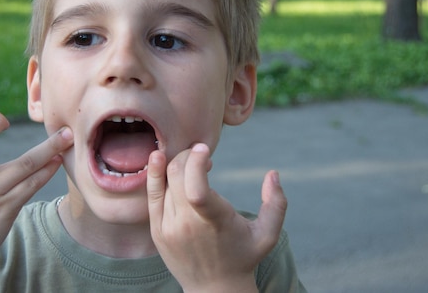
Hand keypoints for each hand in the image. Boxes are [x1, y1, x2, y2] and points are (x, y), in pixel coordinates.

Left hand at [146, 144, 286, 292]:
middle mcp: (187, 224)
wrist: (213, 288)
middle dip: (188, 155)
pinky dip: (154, 173)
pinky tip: (159, 158)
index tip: (205, 148)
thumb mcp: (268, 235)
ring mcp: (168, 227)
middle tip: (201, 153)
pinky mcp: (157, 229)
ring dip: (177, 163)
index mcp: (214, 222)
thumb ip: (276, 204)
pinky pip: (151, 194)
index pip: (196, 187)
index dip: (196, 161)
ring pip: (164, 181)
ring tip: (191, 162)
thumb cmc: (243, 257)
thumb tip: (273, 173)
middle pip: (177, 175)